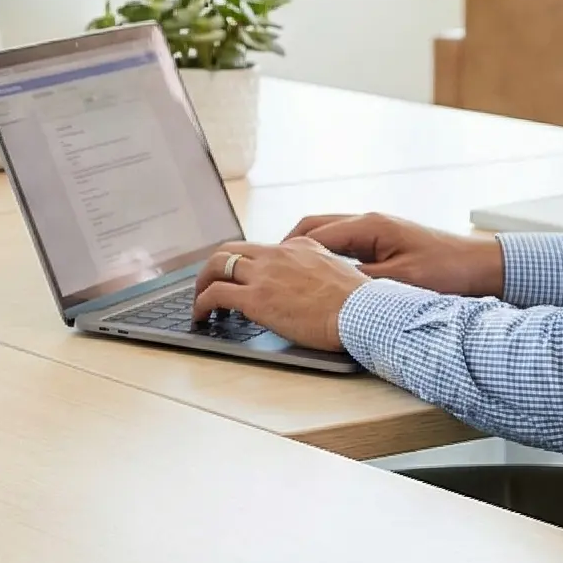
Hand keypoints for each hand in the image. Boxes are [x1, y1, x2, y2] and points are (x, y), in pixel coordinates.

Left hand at [190, 238, 368, 351]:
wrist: (362, 312)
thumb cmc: (358, 302)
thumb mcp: (337, 270)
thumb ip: (318, 268)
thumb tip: (314, 282)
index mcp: (298, 247)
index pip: (260, 248)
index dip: (244, 263)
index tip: (240, 277)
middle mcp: (277, 254)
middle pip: (230, 249)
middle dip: (214, 267)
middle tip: (209, 283)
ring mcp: (264, 275)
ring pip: (216, 266)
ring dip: (202, 283)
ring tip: (200, 301)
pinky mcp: (255, 298)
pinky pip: (215, 294)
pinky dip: (201, 304)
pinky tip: (202, 316)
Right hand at [287, 211, 504, 297]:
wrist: (483, 266)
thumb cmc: (448, 271)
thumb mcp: (400, 281)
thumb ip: (359, 282)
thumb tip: (325, 286)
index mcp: (369, 226)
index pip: (313, 233)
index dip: (287, 251)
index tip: (268, 268)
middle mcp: (368, 221)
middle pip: (313, 226)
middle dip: (288, 246)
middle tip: (270, 268)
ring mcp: (376, 228)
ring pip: (326, 233)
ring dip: (306, 249)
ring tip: (288, 272)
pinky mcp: (384, 240)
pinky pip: (343, 242)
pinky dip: (324, 253)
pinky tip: (321, 274)